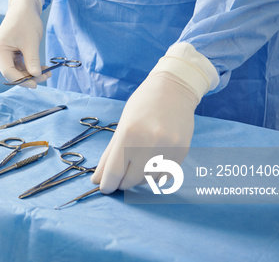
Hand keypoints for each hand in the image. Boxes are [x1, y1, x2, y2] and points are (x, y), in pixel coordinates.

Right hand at [0, 0, 46, 88]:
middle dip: (29, 76)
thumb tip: (36, 76)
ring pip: (18, 70)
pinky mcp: (11, 52)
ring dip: (32, 72)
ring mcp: (4, 54)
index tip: (36, 84)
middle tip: (47, 76)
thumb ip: (32, 60)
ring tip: (48, 72)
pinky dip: (31, 66)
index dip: (22, 80)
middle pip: (13, 73)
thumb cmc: (26, 21)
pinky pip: (20, 64)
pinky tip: (43, 68)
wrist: (24, 6)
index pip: (8, 72)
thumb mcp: (31, 42)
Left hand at [90, 43, 218, 192]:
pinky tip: (151, 163)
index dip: (107, 184)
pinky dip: (154, 175)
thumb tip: (97, 180)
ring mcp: (168, 149)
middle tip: (120, 176)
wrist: (174, 90)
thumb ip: (109, 155)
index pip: (114, 172)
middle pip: (130, 181)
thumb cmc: (142, 106)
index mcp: (128, 134)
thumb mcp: (121, 126)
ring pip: (148, 181)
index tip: (104, 188)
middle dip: (122, 182)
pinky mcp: (181, 152)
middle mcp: (149, 143)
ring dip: (138, 179)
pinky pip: (164, 176)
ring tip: (136, 165)